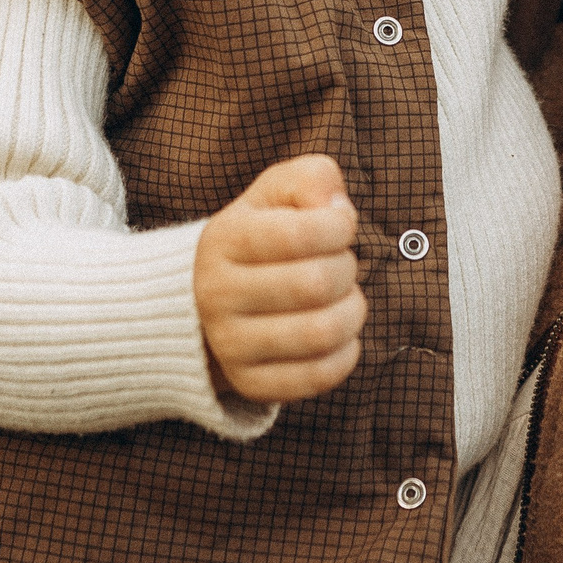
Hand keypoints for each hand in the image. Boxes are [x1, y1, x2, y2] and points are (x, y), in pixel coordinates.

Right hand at [195, 154, 365, 403]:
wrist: (209, 297)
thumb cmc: (260, 235)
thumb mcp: (276, 191)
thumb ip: (312, 179)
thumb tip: (338, 209)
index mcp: (223, 239)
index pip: (299, 234)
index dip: (340, 227)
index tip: (342, 225)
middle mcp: (216, 295)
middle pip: (317, 285)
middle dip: (348, 268)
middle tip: (341, 264)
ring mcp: (229, 345)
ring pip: (322, 333)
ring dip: (353, 311)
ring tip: (344, 298)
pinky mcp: (250, 383)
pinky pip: (320, 376)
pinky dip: (346, 351)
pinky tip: (338, 333)